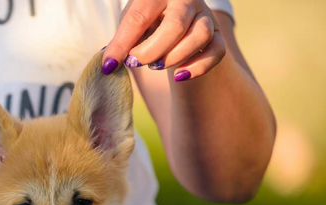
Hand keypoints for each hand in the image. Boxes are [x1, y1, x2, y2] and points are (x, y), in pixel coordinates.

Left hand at [103, 0, 225, 81]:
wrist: (174, 15)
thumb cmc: (147, 20)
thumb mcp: (131, 22)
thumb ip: (122, 41)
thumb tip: (108, 65)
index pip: (139, 17)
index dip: (122, 45)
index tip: (109, 66)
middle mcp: (185, 0)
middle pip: (175, 26)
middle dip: (152, 51)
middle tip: (136, 63)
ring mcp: (204, 15)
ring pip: (200, 35)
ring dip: (174, 57)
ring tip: (156, 66)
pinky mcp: (217, 34)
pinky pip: (217, 51)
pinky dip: (199, 67)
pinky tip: (179, 76)